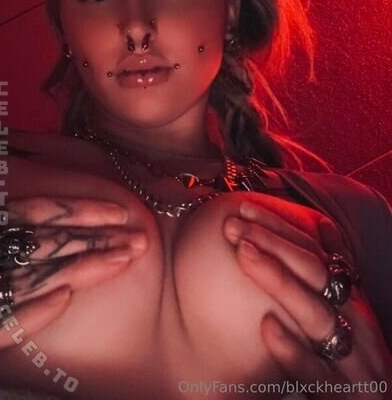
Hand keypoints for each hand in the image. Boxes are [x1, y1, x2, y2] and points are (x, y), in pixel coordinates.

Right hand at [0, 197, 147, 349]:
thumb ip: (20, 223)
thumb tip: (54, 214)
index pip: (41, 211)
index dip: (81, 210)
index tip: (121, 213)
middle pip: (50, 243)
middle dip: (99, 239)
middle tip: (140, 239)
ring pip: (39, 276)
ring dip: (84, 267)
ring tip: (124, 261)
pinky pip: (3, 324)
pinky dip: (34, 311)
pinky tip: (66, 299)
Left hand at [223, 197, 391, 398]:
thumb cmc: (351, 368)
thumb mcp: (344, 321)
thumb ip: (325, 282)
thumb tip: (314, 230)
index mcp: (351, 302)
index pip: (315, 252)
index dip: (279, 227)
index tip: (243, 208)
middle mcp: (355, 324)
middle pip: (316, 273)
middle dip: (272, 242)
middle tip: (232, 224)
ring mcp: (351, 361)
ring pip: (316, 315)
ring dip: (279, 280)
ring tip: (243, 254)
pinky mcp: (341, 397)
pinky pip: (316, 372)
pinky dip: (292, 349)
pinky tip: (266, 326)